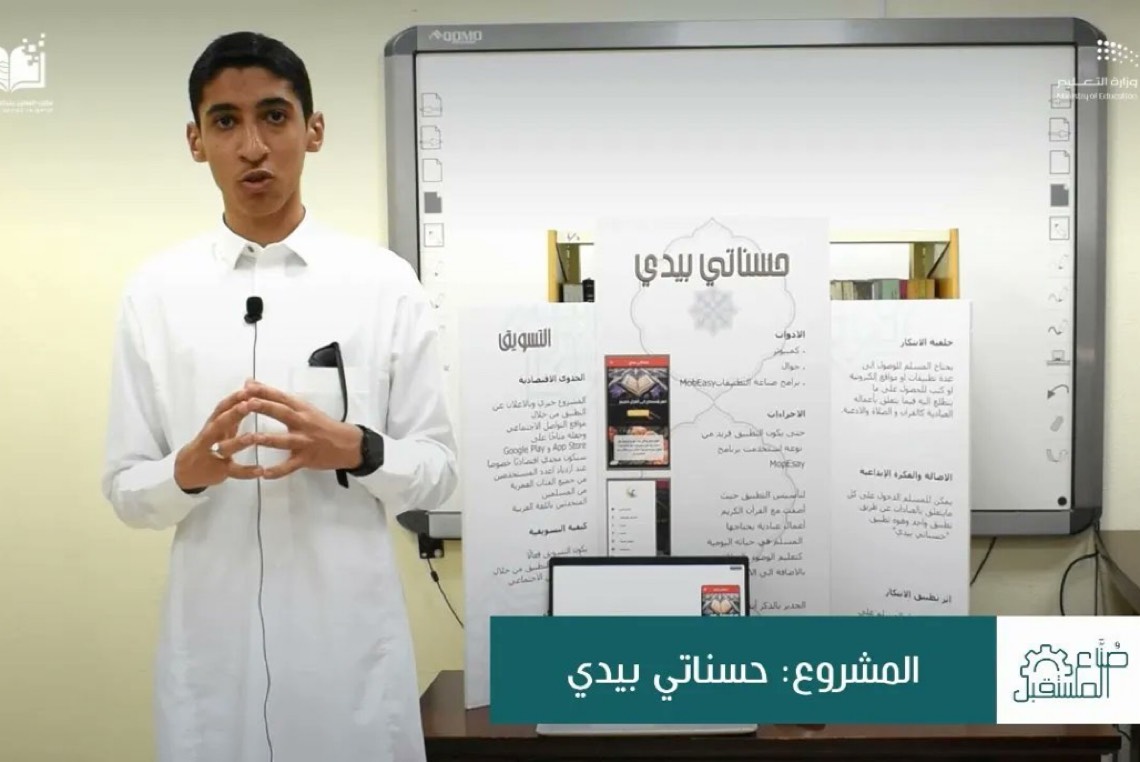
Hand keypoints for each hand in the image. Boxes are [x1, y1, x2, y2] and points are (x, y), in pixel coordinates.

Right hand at [174, 387, 260, 490]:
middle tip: (250, 404)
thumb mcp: (219, 426)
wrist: (185, 470)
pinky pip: (233, 471)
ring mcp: (213, 454)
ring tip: (254, 437)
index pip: (221, 408)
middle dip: (234, 413)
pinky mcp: (219, 471)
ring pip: (224, 447)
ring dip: (239, 442)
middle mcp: (210, 437)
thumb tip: (246, 389)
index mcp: (213, 424)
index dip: (234, 398)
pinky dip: (246, 471)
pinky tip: (260, 470)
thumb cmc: (207, 444)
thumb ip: (232, 411)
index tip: (248, 388)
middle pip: (220, 423)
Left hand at [242, 380, 362, 479]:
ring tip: (250, 438)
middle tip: (247, 404)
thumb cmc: (322, 425)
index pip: (282, 397)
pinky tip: (264, 474)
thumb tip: (250, 383)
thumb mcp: (303, 408)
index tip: (247, 387)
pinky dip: (278, 471)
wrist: (347, 444)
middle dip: (266, 408)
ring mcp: (305, 442)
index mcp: (302, 409)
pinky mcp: (306, 459)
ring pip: (284, 440)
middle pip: (283, 413)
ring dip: (268, 439)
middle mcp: (303, 423)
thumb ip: (276, 398)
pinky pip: (290, 466)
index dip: (265, 391)